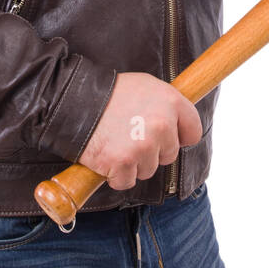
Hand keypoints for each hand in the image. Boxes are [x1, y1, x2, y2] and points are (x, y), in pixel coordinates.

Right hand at [77, 72, 202, 190]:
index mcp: (171, 102)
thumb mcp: (145, 86)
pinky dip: (115, 175)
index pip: (193, 131)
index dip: (179, 136)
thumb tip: (180, 124)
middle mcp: (162, 124)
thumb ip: (166, 105)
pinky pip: (126, 181)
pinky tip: (106, 156)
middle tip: (130, 135)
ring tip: (116, 142)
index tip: (166, 137)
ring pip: (148, 169)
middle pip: (170, 155)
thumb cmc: (110, 92)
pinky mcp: (123, 163)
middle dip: (152, 150)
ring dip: (133, 163)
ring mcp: (143, 146)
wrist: (75, 101)